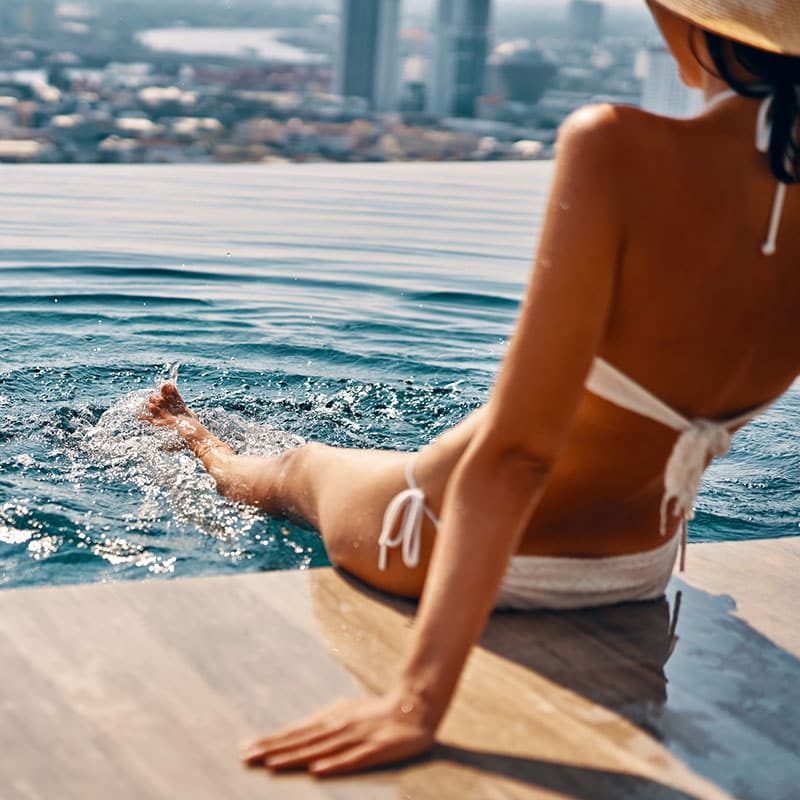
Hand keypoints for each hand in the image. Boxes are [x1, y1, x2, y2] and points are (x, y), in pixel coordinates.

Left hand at [240, 691, 435, 776]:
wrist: (415, 705)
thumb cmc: (375, 713)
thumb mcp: (344, 712)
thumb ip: (321, 724)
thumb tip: (292, 733)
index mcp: (331, 718)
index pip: (296, 732)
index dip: (271, 741)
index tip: (246, 750)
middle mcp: (340, 726)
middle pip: (302, 741)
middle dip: (273, 751)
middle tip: (246, 759)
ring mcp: (358, 738)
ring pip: (321, 750)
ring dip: (295, 758)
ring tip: (271, 765)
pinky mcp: (377, 749)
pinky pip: (354, 759)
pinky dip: (335, 765)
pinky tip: (317, 771)